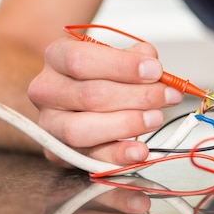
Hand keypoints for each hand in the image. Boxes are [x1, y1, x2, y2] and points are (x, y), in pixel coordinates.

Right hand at [28, 37, 184, 166]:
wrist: (78, 94)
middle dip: (137, 97)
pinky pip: (88, 159)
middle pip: (89, 96)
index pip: (81, 61)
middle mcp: (47, 90)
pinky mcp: (59, 153)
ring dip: (127, 125)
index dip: (122, 66)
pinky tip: (140, 150)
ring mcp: (49, 124)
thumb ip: (137, 57)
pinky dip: (118, 156)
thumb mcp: (117, 54)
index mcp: (57, 57)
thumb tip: (154, 70)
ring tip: (155, 118)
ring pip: (82, 130)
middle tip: (166, 96)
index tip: (154, 70)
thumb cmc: (99, 72)